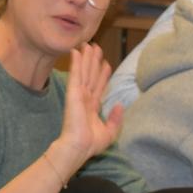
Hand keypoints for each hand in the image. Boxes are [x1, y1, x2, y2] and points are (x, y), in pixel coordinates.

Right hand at [58, 43, 122, 164]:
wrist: (78, 148)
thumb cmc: (90, 144)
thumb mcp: (109, 132)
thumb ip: (115, 119)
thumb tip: (119, 105)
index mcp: (92, 107)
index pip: (98, 86)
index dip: (102, 74)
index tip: (105, 63)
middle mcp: (85, 98)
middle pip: (91, 75)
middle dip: (93, 61)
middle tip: (96, 47)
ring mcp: (78, 94)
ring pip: (84, 71)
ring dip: (86, 57)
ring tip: (89, 44)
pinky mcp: (73, 93)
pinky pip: (76, 74)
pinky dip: (76, 62)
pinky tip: (76, 52)